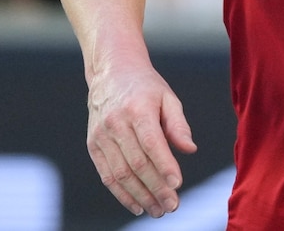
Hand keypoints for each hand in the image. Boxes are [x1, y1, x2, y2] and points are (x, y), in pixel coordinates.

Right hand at [84, 62, 196, 217]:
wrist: (110, 73)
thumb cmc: (145, 87)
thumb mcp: (168, 98)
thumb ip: (179, 125)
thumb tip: (190, 150)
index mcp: (137, 109)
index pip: (151, 143)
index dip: (164, 166)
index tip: (177, 185)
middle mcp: (116, 123)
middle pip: (136, 163)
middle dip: (155, 188)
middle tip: (172, 205)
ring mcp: (101, 136)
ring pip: (121, 173)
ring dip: (140, 196)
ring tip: (158, 210)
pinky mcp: (93, 145)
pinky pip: (106, 175)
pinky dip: (121, 194)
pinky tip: (137, 205)